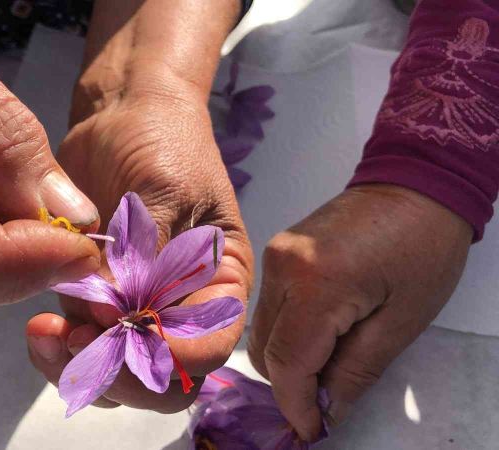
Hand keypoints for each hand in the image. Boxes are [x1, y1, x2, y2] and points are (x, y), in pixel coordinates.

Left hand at [26, 89, 254, 412]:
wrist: (123, 112)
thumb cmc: (163, 141)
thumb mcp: (166, 190)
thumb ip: (147, 257)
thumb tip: (120, 318)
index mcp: (219, 285)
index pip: (207, 349)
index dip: (168, 358)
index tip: (122, 332)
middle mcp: (180, 308)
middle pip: (162, 379)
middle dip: (120, 375)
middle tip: (76, 341)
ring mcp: (133, 308)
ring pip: (116, 374)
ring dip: (82, 369)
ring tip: (47, 335)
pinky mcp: (92, 298)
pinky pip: (81, 348)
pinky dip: (60, 351)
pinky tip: (39, 325)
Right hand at [247, 184, 471, 439]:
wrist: (416, 184)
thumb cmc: (423, 250)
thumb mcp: (401, 321)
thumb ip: (356, 370)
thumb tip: (326, 410)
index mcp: (316, 283)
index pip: (287, 362)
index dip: (296, 404)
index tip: (310, 432)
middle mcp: (282, 268)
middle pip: (265, 349)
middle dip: (290, 386)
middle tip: (324, 405)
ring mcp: (274, 256)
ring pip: (261, 330)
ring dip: (288, 360)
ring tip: (328, 368)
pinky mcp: (277, 252)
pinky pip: (269, 307)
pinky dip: (288, 333)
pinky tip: (320, 337)